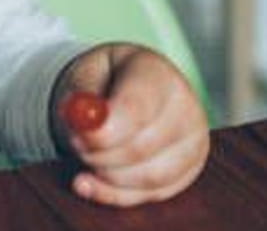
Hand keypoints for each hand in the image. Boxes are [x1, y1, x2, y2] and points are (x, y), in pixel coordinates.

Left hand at [51, 43, 208, 206]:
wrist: (119, 89)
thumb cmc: (101, 81)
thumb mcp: (83, 76)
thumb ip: (81, 96)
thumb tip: (81, 122)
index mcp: (155, 73)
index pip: (138, 107)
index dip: (107, 130)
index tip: (78, 138)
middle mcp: (185, 108)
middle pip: (143, 147)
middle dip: (99, 153)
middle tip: (74, 144)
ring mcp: (192, 143)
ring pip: (149, 176)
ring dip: (105, 173)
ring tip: (83, 154)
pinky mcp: (188, 171)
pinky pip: (151, 194)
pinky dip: (113, 193)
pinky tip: (87, 184)